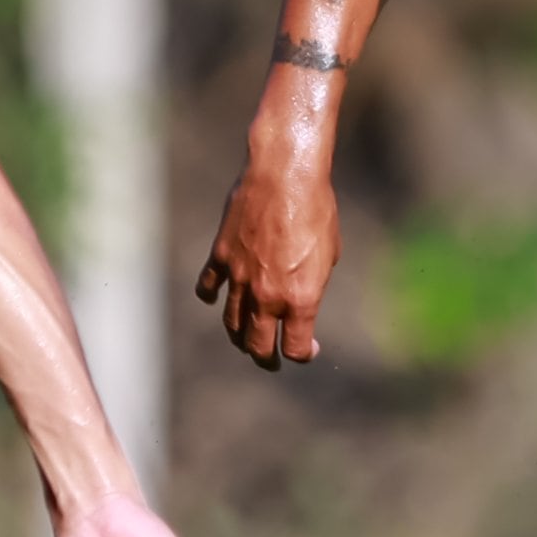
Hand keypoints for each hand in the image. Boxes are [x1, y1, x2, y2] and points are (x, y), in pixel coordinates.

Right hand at [193, 149, 339, 367]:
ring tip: (245, 340)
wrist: (285, 176)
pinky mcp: (221, 257)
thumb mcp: (328, 255)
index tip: (306, 348)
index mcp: (300, 299)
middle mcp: (267, 296)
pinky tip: (215, 300)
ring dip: (239, 337)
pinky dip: (210, 297)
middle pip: (257, 347)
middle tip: (270, 361)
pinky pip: (208, 288)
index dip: (301, 354)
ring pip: (232, 324)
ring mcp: (239, 279)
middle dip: (265, 359)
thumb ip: (311, 286)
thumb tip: (300, 299)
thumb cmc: (317, 210)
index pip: (294, 349)